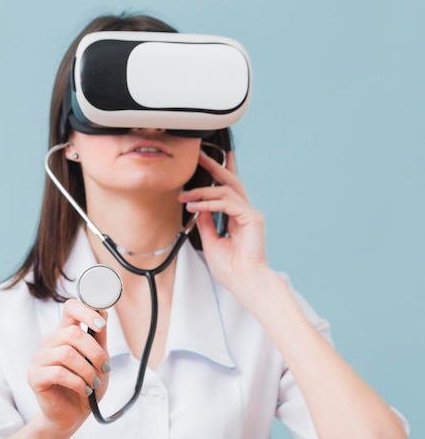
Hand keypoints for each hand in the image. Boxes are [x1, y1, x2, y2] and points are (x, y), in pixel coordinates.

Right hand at [27, 298, 110, 432]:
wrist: (73, 415)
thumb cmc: (87, 385)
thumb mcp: (99, 360)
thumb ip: (99, 338)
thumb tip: (103, 313)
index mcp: (65, 333)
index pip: (70, 308)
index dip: (87, 311)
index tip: (102, 324)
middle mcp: (50, 342)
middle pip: (72, 333)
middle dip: (94, 352)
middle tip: (104, 368)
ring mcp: (40, 358)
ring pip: (67, 353)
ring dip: (87, 370)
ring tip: (93, 383)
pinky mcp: (35, 376)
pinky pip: (58, 373)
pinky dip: (77, 382)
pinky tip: (84, 390)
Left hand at [179, 150, 268, 298]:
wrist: (244, 282)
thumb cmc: (231, 268)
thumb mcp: (211, 241)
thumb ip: (206, 222)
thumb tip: (198, 206)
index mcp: (238, 217)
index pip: (227, 190)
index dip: (217, 174)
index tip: (202, 164)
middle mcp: (246, 212)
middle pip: (230, 181)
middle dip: (214, 166)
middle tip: (199, 156)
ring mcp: (251, 214)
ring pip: (226, 190)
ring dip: (203, 190)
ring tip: (185, 195)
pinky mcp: (253, 219)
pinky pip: (228, 204)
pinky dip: (209, 203)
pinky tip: (195, 206)